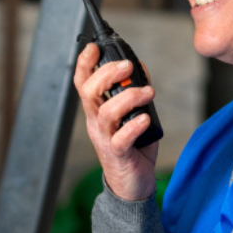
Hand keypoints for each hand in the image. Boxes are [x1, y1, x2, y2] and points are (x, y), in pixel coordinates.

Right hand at [74, 43, 158, 200]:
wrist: (131, 186)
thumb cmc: (133, 148)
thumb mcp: (134, 115)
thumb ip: (135, 93)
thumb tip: (139, 67)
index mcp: (97, 111)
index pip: (83, 82)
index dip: (85, 63)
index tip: (94, 47)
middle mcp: (96, 123)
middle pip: (89, 92)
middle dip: (107, 74)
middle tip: (128, 66)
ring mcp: (105, 139)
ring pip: (106, 113)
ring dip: (128, 97)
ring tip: (148, 92)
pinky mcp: (118, 155)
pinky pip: (121, 139)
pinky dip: (133, 126)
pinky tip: (145, 118)